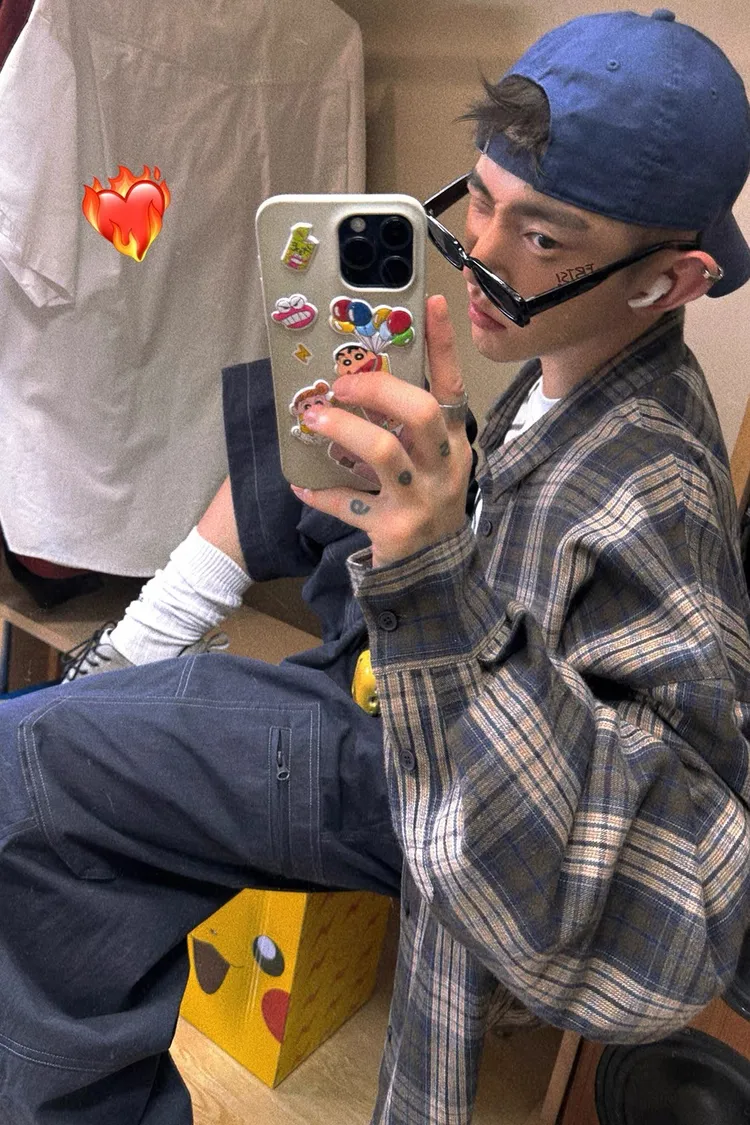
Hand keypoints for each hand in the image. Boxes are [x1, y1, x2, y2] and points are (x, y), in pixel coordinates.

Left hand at [291, 295, 472, 567]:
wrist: (435, 576)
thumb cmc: (425, 504)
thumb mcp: (429, 464)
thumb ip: (404, 430)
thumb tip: (355, 386)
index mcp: (454, 443)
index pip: (451, 385)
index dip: (442, 345)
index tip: (430, 303)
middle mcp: (444, 466)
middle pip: (419, 412)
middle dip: (376, 390)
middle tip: (341, 384)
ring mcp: (421, 498)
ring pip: (383, 452)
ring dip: (343, 430)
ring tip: (313, 420)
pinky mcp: (394, 529)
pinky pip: (349, 504)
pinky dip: (320, 493)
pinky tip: (301, 485)